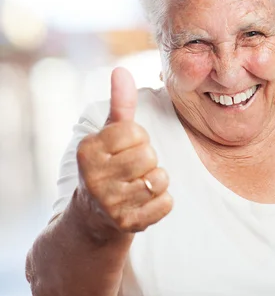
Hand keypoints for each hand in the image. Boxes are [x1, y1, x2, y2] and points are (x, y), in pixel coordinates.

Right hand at [76, 67, 172, 235]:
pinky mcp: (127, 224)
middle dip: (148, 159)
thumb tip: (121, 70)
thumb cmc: (108, 164)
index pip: (135, 132)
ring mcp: (109, 204)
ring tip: (139, 184)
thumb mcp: (110, 133)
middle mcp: (94, 178)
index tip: (125, 148)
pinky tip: (145, 201)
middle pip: (149, 156)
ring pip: (159, 179)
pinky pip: (166, 203)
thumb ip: (120, 103)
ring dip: (157, 180)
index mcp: (88, 151)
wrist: (94, 215)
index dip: (138, 138)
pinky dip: (162, 201)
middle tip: (133, 168)